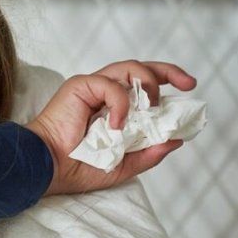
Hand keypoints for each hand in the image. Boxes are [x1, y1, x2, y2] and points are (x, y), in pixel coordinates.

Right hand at [24, 60, 196, 196]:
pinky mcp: (79, 86)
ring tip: (150, 108)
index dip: (167, 82)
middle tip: (187, 83)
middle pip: (140, 68)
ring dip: (147, 84)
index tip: (189, 89)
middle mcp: (104, 94)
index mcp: (113, 108)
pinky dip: (120, 103)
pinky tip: (116, 124)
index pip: (144, 86)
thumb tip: (176, 140)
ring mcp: (91, 88)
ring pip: (128, 68)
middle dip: (168, 71)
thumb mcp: (124, 166)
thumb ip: (148, 153)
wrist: (48, 169)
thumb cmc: (76, 169)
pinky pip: (110, 85)